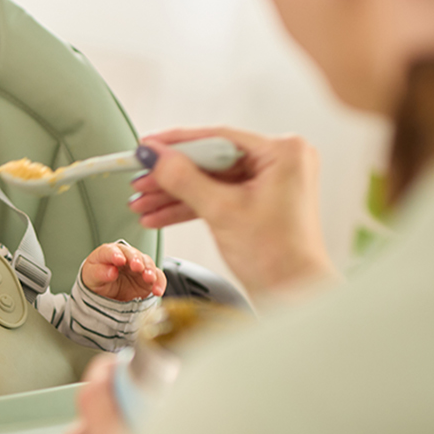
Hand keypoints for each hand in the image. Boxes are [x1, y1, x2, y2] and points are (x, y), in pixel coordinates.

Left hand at [81, 243, 166, 300]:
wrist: (106, 296)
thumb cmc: (96, 281)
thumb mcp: (91, 278)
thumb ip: (99, 273)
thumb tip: (111, 271)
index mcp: (108, 253)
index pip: (110, 250)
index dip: (115, 254)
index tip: (119, 260)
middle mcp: (125, 256)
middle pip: (132, 253)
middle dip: (136, 259)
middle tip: (137, 266)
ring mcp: (138, 266)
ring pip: (147, 263)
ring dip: (149, 270)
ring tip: (149, 278)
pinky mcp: (148, 278)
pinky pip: (157, 278)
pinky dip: (159, 283)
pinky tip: (157, 290)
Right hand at [130, 126, 338, 299]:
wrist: (293, 295)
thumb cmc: (278, 257)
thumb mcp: (221, 211)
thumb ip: (183, 178)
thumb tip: (155, 155)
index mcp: (283, 153)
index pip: (217, 138)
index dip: (176, 144)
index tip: (147, 147)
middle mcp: (280, 162)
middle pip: (211, 160)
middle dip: (171, 176)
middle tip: (140, 179)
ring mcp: (270, 182)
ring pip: (210, 180)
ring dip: (174, 194)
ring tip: (143, 203)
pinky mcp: (259, 201)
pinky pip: (217, 195)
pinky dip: (190, 206)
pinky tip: (160, 215)